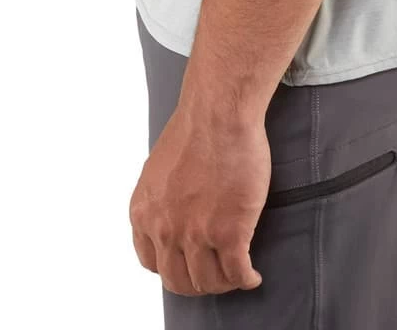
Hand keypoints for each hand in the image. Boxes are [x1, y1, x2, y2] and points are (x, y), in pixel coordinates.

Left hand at [129, 99, 269, 295]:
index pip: (152, 263)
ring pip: (209, 282)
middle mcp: (165, 229)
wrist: (218, 112)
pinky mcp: (229, 233)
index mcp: (144, 213)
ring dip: (224, 282)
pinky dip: (246, 279)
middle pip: (179, 280)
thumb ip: (160, 200)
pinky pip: (237, 273)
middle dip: (197, 282)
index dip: (173, 267)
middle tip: (214, 273)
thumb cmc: (194, 129)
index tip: (189, 263)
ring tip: (235, 273)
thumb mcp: (157, 171)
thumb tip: (171, 216)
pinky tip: (252, 275)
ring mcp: (196, 234)